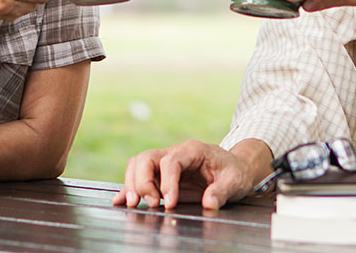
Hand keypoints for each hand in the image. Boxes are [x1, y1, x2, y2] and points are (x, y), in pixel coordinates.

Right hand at [113, 140, 263, 210]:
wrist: (235, 169)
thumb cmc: (234, 172)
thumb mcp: (234, 180)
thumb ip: (221, 191)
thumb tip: (209, 203)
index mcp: (192, 150)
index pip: (171, 161)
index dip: (167, 182)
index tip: (169, 202)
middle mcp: (175, 153)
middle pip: (147, 158)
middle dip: (143, 181)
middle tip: (151, 204)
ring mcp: (165, 163)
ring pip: (138, 165)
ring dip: (132, 184)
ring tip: (134, 204)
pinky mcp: (161, 176)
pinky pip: (138, 177)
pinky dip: (128, 188)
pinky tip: (120, 201)